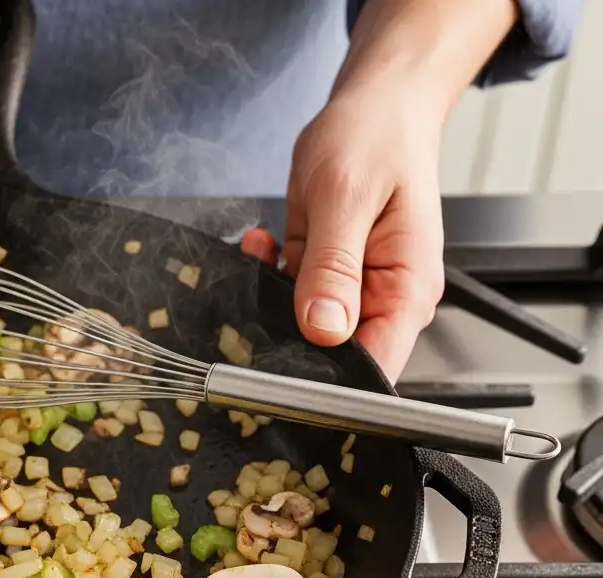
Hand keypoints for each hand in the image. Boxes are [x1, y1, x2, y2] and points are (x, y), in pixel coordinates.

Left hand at [280, 88, 445, 381]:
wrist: (378, 107)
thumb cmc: (377, 138)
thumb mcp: (346, 198)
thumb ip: (333, 267)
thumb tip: (324, 328)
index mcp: (407, 290)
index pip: (373, 367)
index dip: (327, 378)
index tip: (281, 361)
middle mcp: (383, 298)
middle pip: (331, 356)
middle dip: (285, 333)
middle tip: (263, 286)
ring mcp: (352, 290)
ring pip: (299, 327)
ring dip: (269, 297)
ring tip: (267, 249)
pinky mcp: (324, 276)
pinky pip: (287, 296)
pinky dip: (266, 275)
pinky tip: (265, 243)